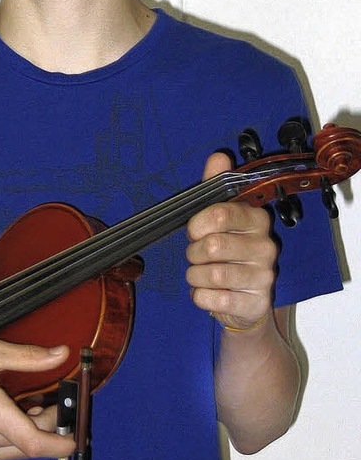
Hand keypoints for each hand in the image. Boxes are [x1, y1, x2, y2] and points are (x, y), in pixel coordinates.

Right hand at [0, 337, 74, 459]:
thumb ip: (27, 356)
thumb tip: (61, 353)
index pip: (36, 442)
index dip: (63, 441)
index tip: (78, 434)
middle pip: (32, 445)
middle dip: (49, 426)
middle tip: (49, 401)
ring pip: (18, 452)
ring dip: (30, 433)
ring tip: (24, 406)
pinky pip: (2, 455)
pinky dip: (12, 439)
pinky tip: (5, 417)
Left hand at [186, 152, 277, 329]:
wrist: (242, 299)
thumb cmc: (226, 252)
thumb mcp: (219, 216)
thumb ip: (216, 186)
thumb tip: (219, 156)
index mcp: (257, 220)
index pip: (221, 213)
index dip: (197, 223)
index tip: (194, 230)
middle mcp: (266, 247)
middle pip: (213, 245)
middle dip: (194, 252)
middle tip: (197, 255)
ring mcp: (264, 277)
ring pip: (212, 274)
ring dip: (195, 275)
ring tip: (201, 273)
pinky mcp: (256, 303)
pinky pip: (212, 299)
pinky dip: (200, 296)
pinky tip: (207, 292)